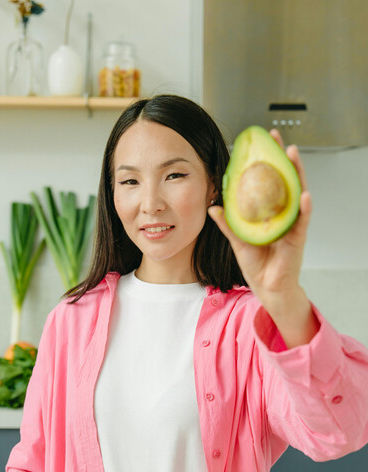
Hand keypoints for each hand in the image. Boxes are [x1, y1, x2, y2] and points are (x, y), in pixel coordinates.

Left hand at [208, 130, 318, 346]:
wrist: (266, 287)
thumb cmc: (256, 264)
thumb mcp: (237, 239)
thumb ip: (227, 223)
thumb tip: (212, 206)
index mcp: (269, 212)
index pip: (270, 181)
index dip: (266, 162)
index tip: (261, 143)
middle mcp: (283, 214)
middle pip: (286, 180)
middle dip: (283, 158)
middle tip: (278, 139)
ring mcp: (292, 224)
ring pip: (298, 193)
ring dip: (297, 173)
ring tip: (293, 155)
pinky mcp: (297, 238)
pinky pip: (302, 220)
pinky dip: (304, 208)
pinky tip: (304, 195)